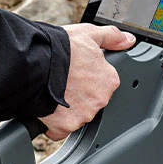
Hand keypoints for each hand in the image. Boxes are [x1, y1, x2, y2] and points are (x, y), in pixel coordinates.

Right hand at [40, 23, 134, 139]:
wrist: (33, 65)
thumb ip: (112, 37)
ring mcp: (84, 115)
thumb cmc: (59, 49)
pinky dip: (54, 122)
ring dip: (67, 108)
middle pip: (91, 101)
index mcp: (109, 80)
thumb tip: (128, 40)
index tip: (77, 72)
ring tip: (54, 91)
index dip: (88, 77)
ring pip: (77, 115)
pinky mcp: (66, 126)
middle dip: (79, 94)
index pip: (103, 83)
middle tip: (64, 81)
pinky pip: (61, 129)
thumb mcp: (88, 34)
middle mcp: (100, 100)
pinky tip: (48, 107)